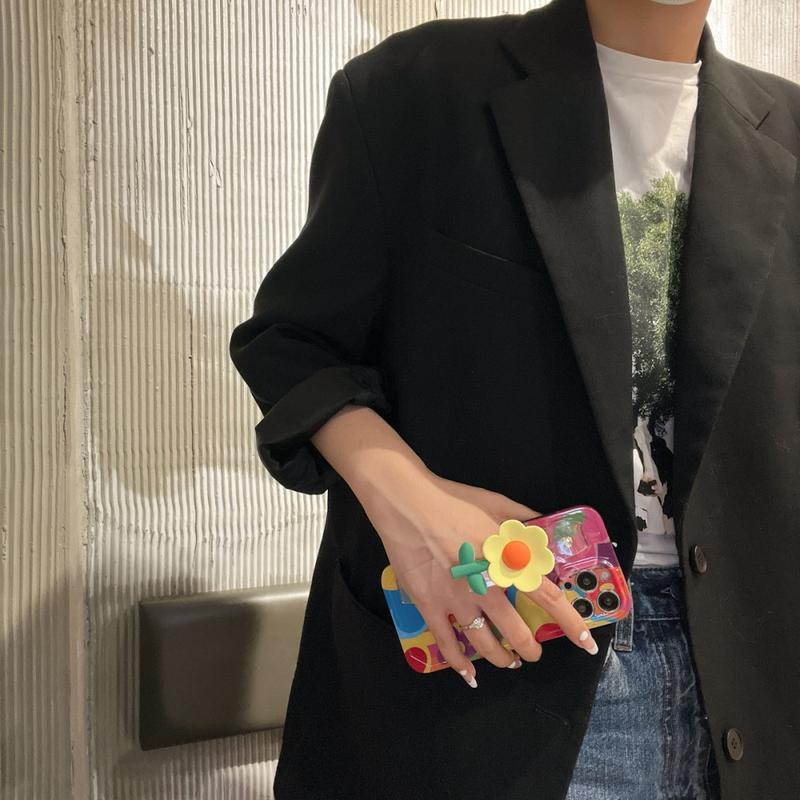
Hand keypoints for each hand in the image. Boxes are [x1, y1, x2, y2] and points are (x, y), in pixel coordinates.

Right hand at [358, 469, 600, 687]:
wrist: (408, 505)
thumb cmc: (453, 501)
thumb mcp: (497, 503)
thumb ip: (523, 520)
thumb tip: (545, 526)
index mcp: (507, 563)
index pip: (548, 599)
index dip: (570, 623)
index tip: (584, 642)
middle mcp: (487, 589)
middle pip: (518, 632)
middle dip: (530, 648)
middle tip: (533, 652)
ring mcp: (457, 602)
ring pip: (486, 644)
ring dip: (502, 659)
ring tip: (510, 662)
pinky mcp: (429, 607)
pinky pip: (447, 643)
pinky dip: (459, 664)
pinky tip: (469, 675)